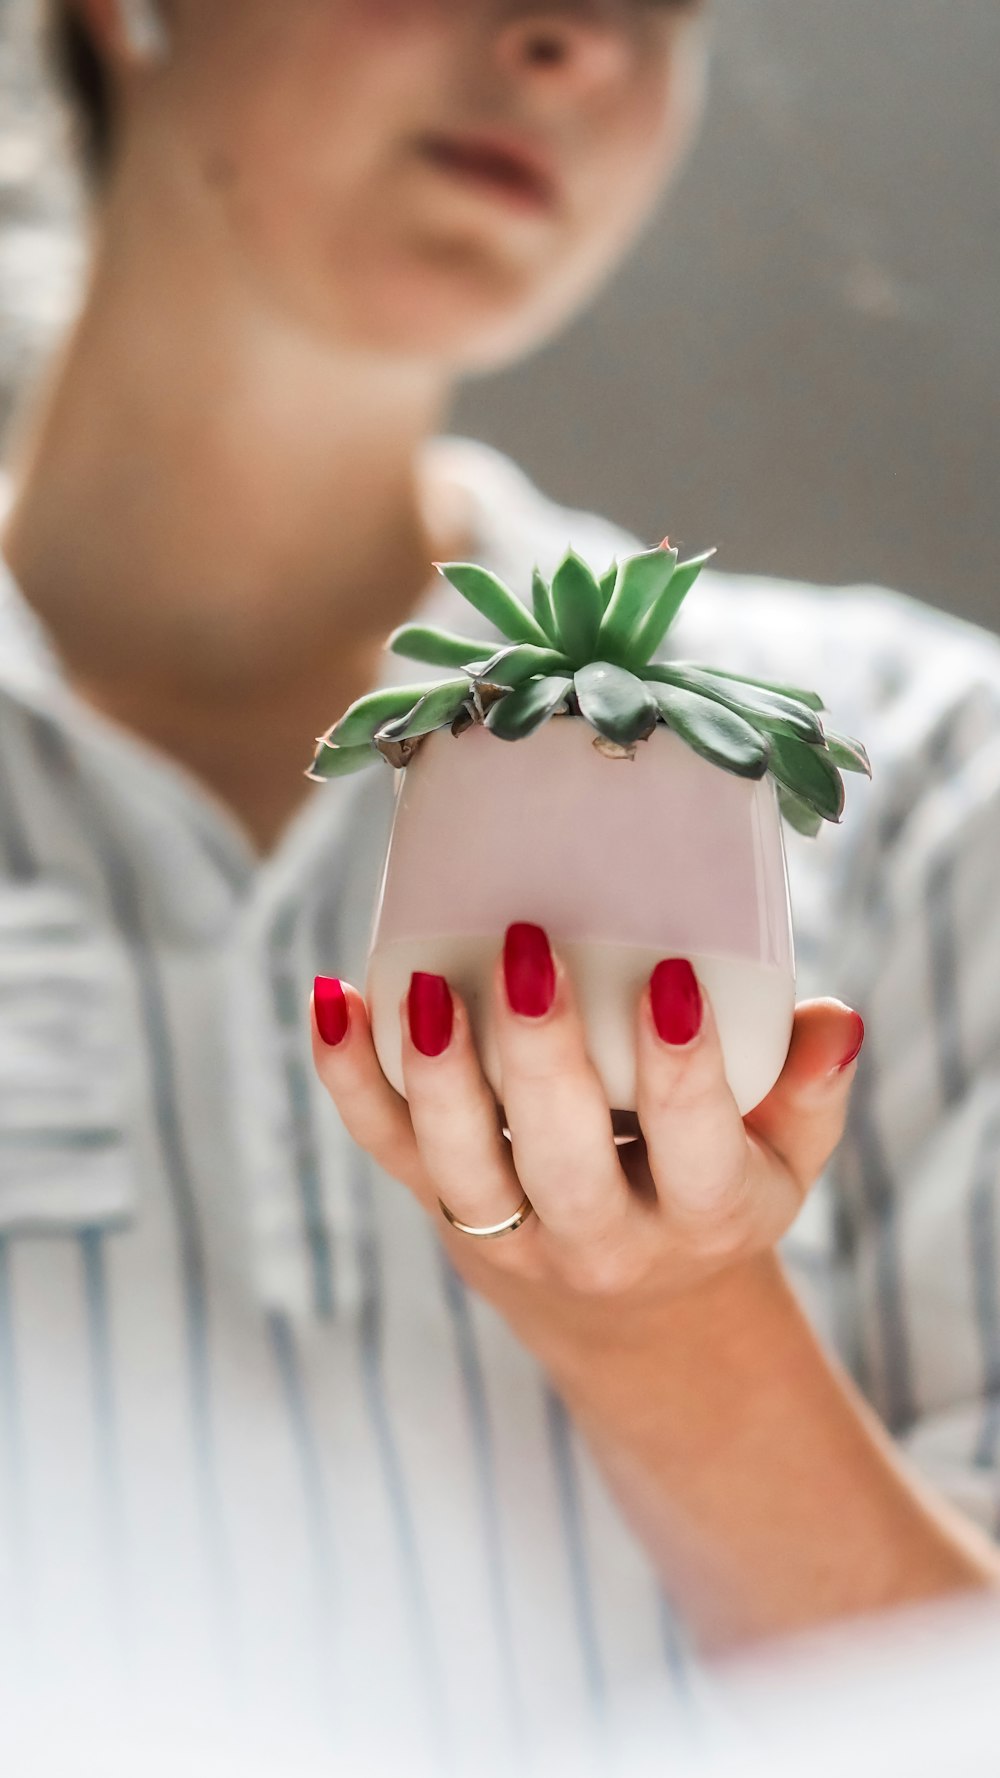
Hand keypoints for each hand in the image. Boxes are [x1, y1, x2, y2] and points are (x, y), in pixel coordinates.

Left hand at [309, 925, 864, 1353]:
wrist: (628, 1307)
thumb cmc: (711, 1190)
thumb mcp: (782, 1159)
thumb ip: (808, 1091)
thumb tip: (836, 1019)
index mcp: (702, 1217)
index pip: (697, 1149)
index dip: (684, 1072)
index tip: (671, 979)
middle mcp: (599, 1241)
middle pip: (563, 1166)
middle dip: (540, 1061)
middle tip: (528, 950)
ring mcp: (507, 1232)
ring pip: (459, 1169)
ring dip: (435, 1078)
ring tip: (423, 983)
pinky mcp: (437, 1207)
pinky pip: (384, 1150)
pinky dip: (349, 1079)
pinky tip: (331, 1000)